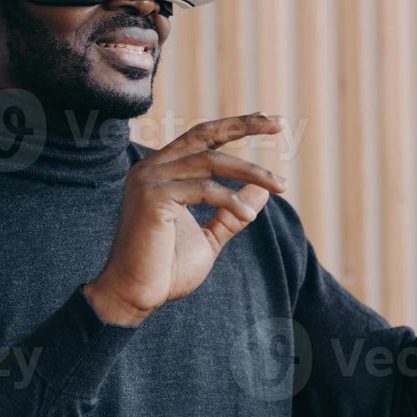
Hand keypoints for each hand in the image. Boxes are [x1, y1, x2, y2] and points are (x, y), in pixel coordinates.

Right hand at [83, 114, 288, 324]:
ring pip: (211, 162)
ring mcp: (149, 179)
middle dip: (245, 125)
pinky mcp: (153, 197)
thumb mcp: (209, 237)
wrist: (135, 296)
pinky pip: (204, 189)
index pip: (202, 137)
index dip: (236, 126)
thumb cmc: (167, 269)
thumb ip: (231, 212)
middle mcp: (151, 167)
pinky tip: (248, 216)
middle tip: (281, 123)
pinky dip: (231, 200)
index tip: (271, 121)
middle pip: (205, 135)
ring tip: (280, 186)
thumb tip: (262, 191)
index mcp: (161, 170)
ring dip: (251, 172)